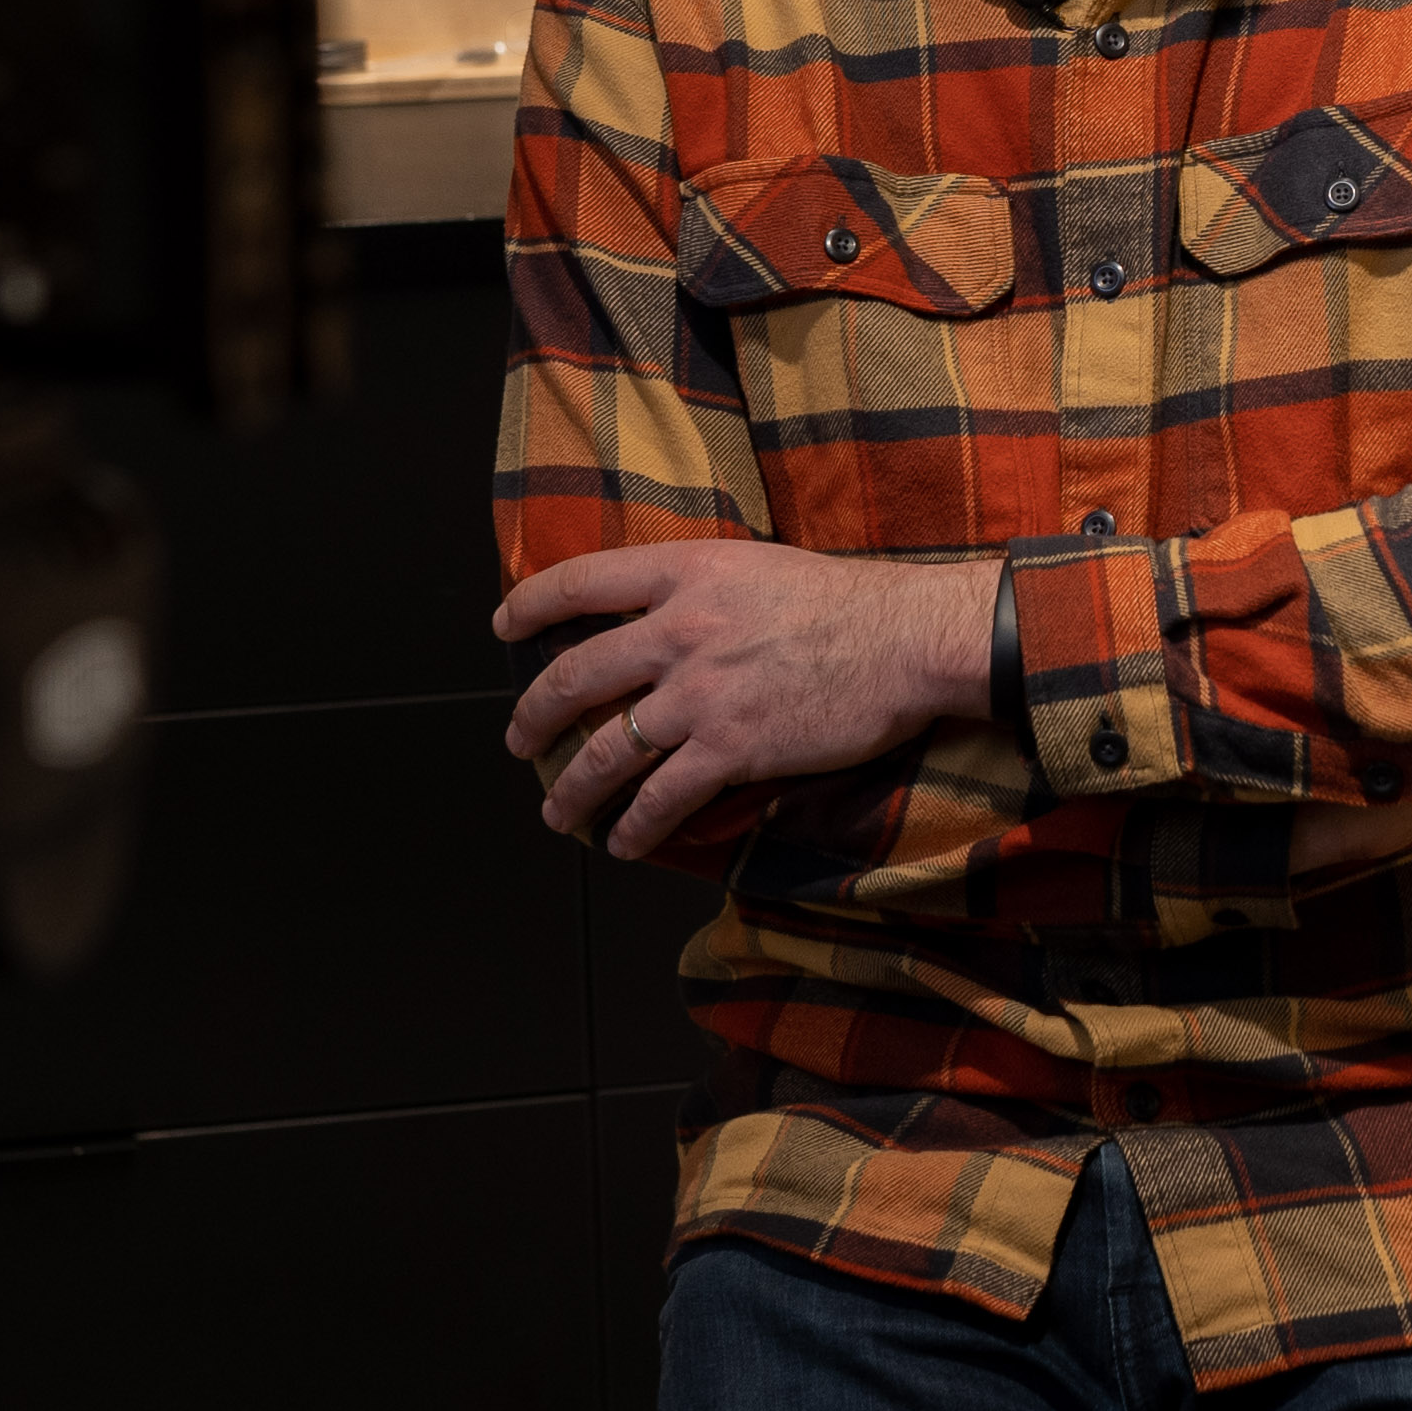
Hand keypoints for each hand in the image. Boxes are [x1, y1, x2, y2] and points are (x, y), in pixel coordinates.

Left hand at [494, 538, 995, 861]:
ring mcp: (700, 692)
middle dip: (532, 716)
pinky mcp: (731, 746)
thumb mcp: (757, 568)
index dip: (530, 604)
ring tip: (558, 811)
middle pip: (574, 675)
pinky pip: (662, 797)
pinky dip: (635, 827)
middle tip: (517, 739)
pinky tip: (624, 842)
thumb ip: (700, 590)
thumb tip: (661, 618)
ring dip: (571, 788)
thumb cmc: (845, 602)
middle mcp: (678, 629)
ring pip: (605, 749)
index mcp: (685, 572)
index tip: (505, 624)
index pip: (580, 581)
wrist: (907, 638)